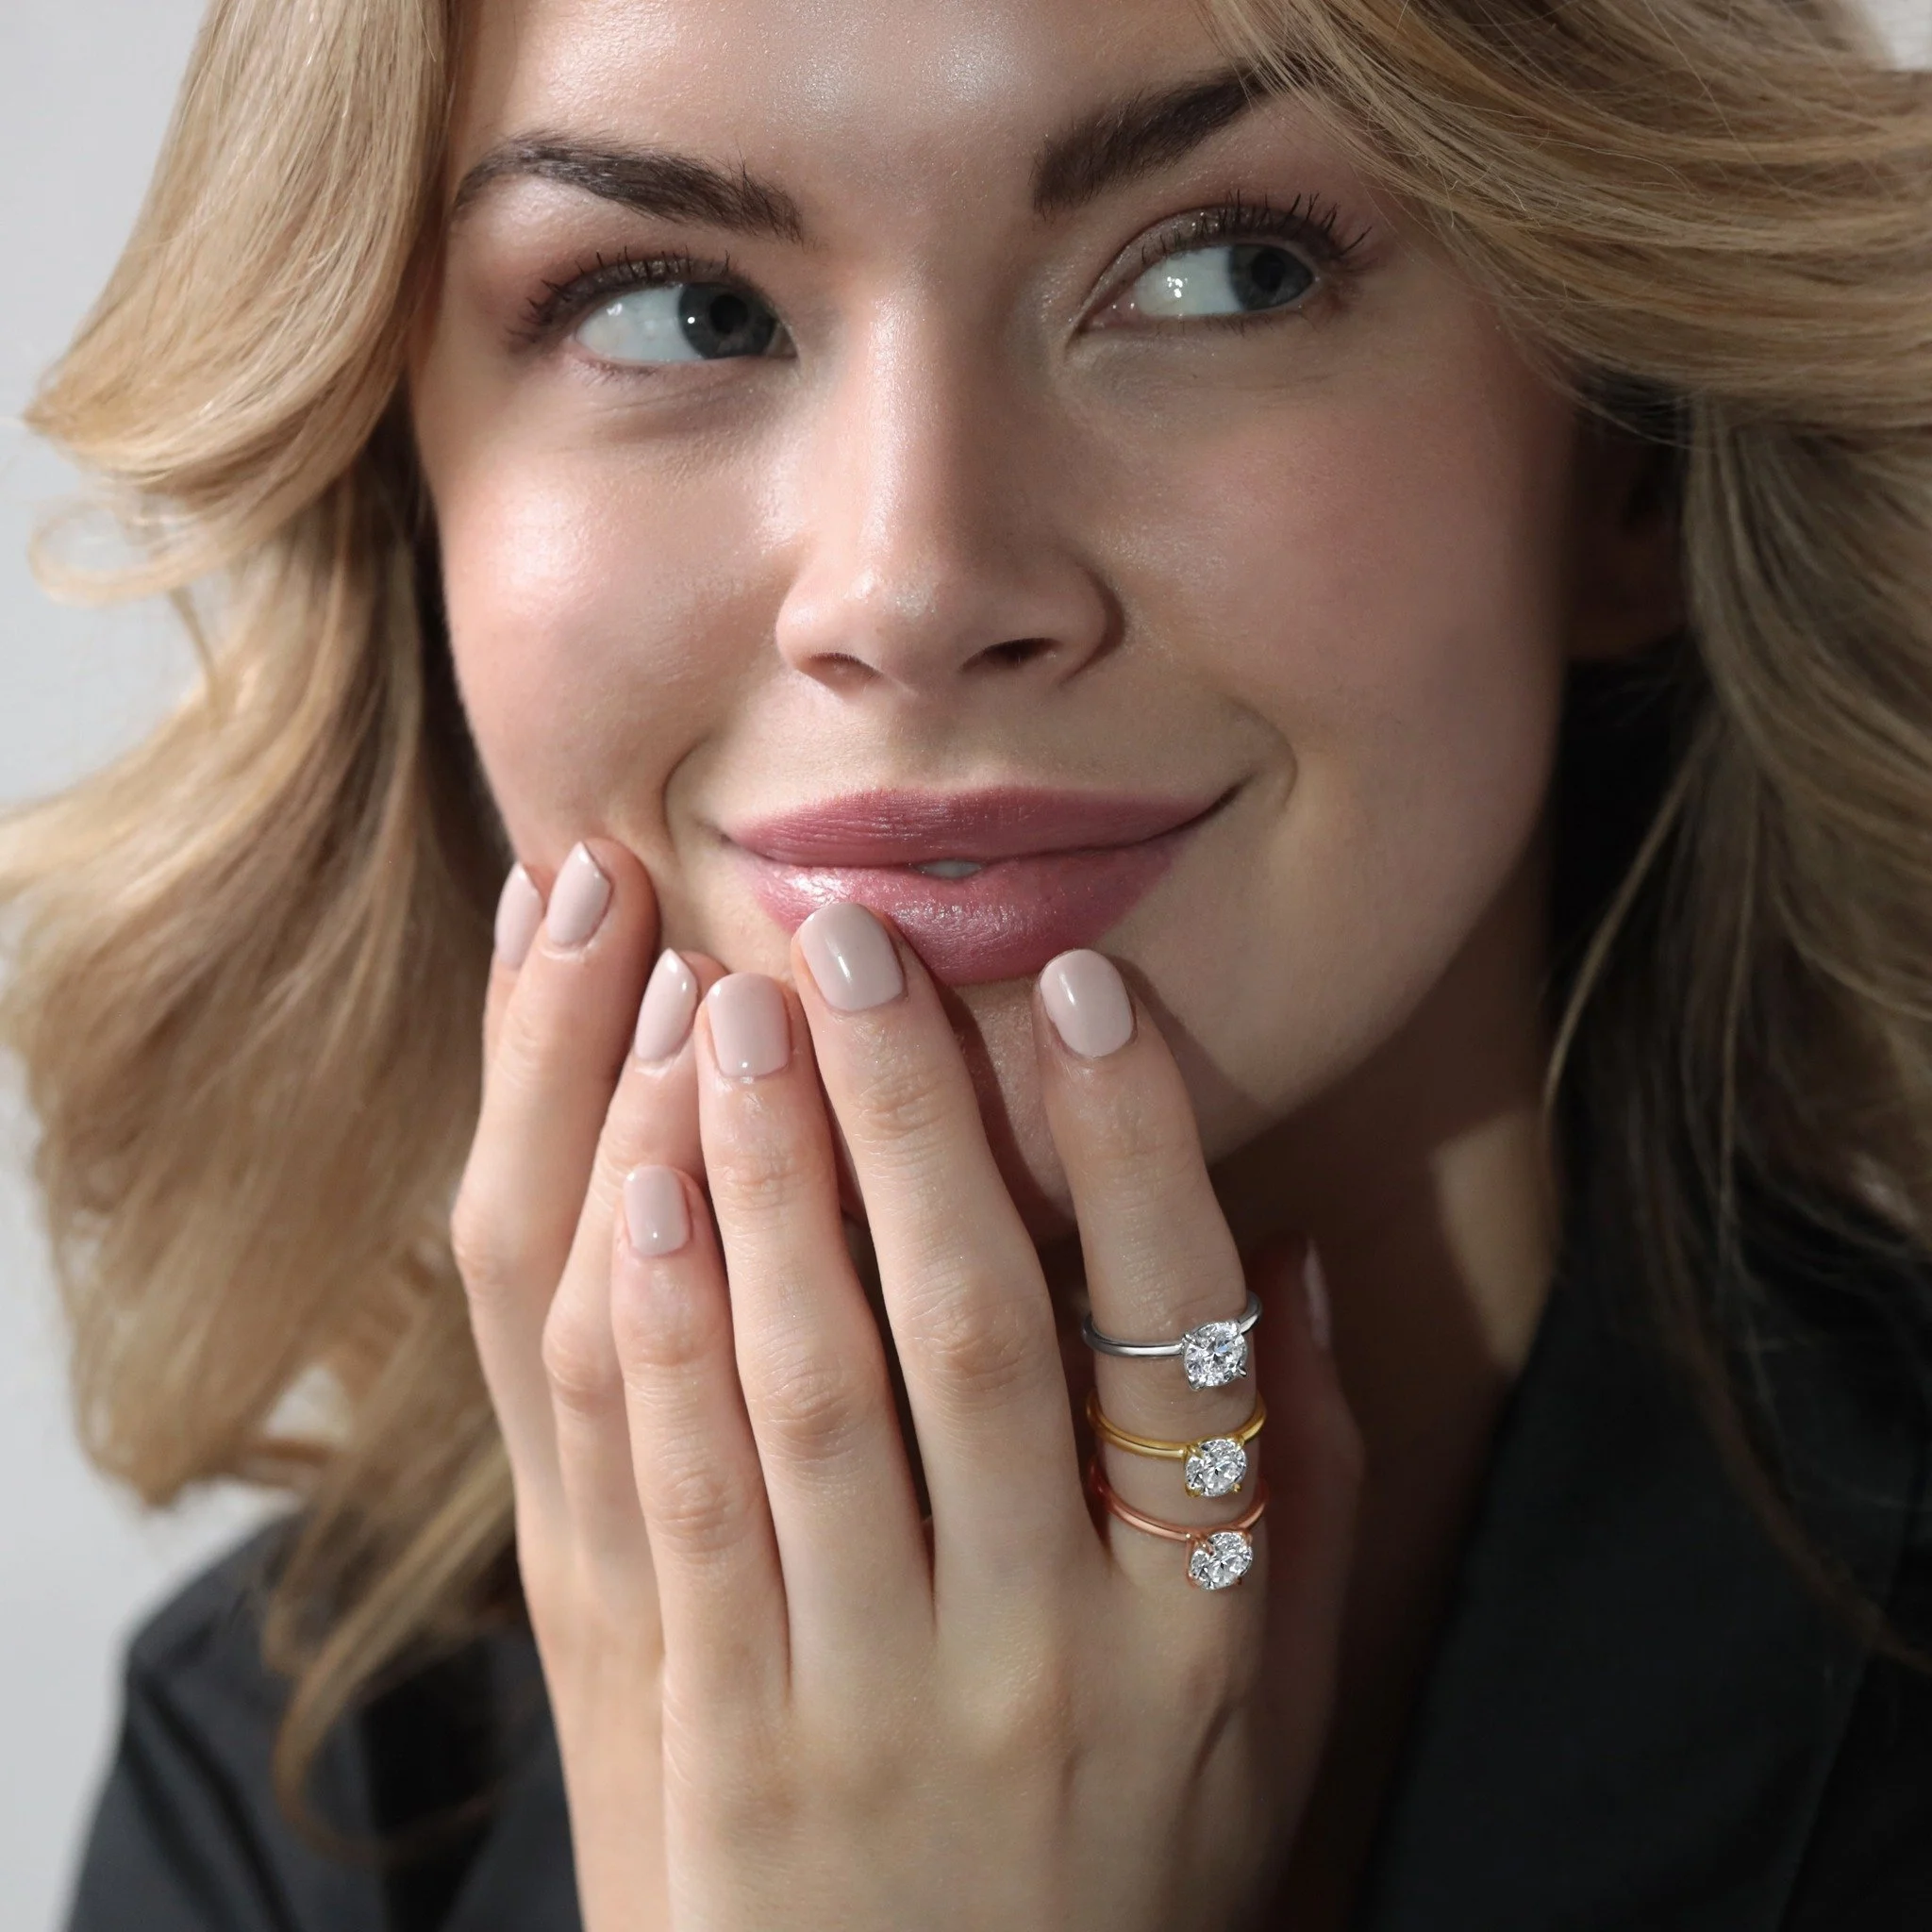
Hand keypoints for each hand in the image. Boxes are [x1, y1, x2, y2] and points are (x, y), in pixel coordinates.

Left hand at [454, 838, 1362, 1930]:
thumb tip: (1294, 1263)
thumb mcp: (1276, 1708)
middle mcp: (1049, 1640)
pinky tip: (642, 1194)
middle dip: (911, 1112)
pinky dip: (667, 1337)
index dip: (1131, 1145)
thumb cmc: (1134, 1869)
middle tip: (848, 938)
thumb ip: (1301, 1489)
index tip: (1081, 986)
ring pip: (818, 1391)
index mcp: (1198, 1618)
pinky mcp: (734, 1741)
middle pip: (975, 1325)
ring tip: (723, 1013)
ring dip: (769, 1183)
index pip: (1174, 1336)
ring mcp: (881, 1694)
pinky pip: (695, 1507)